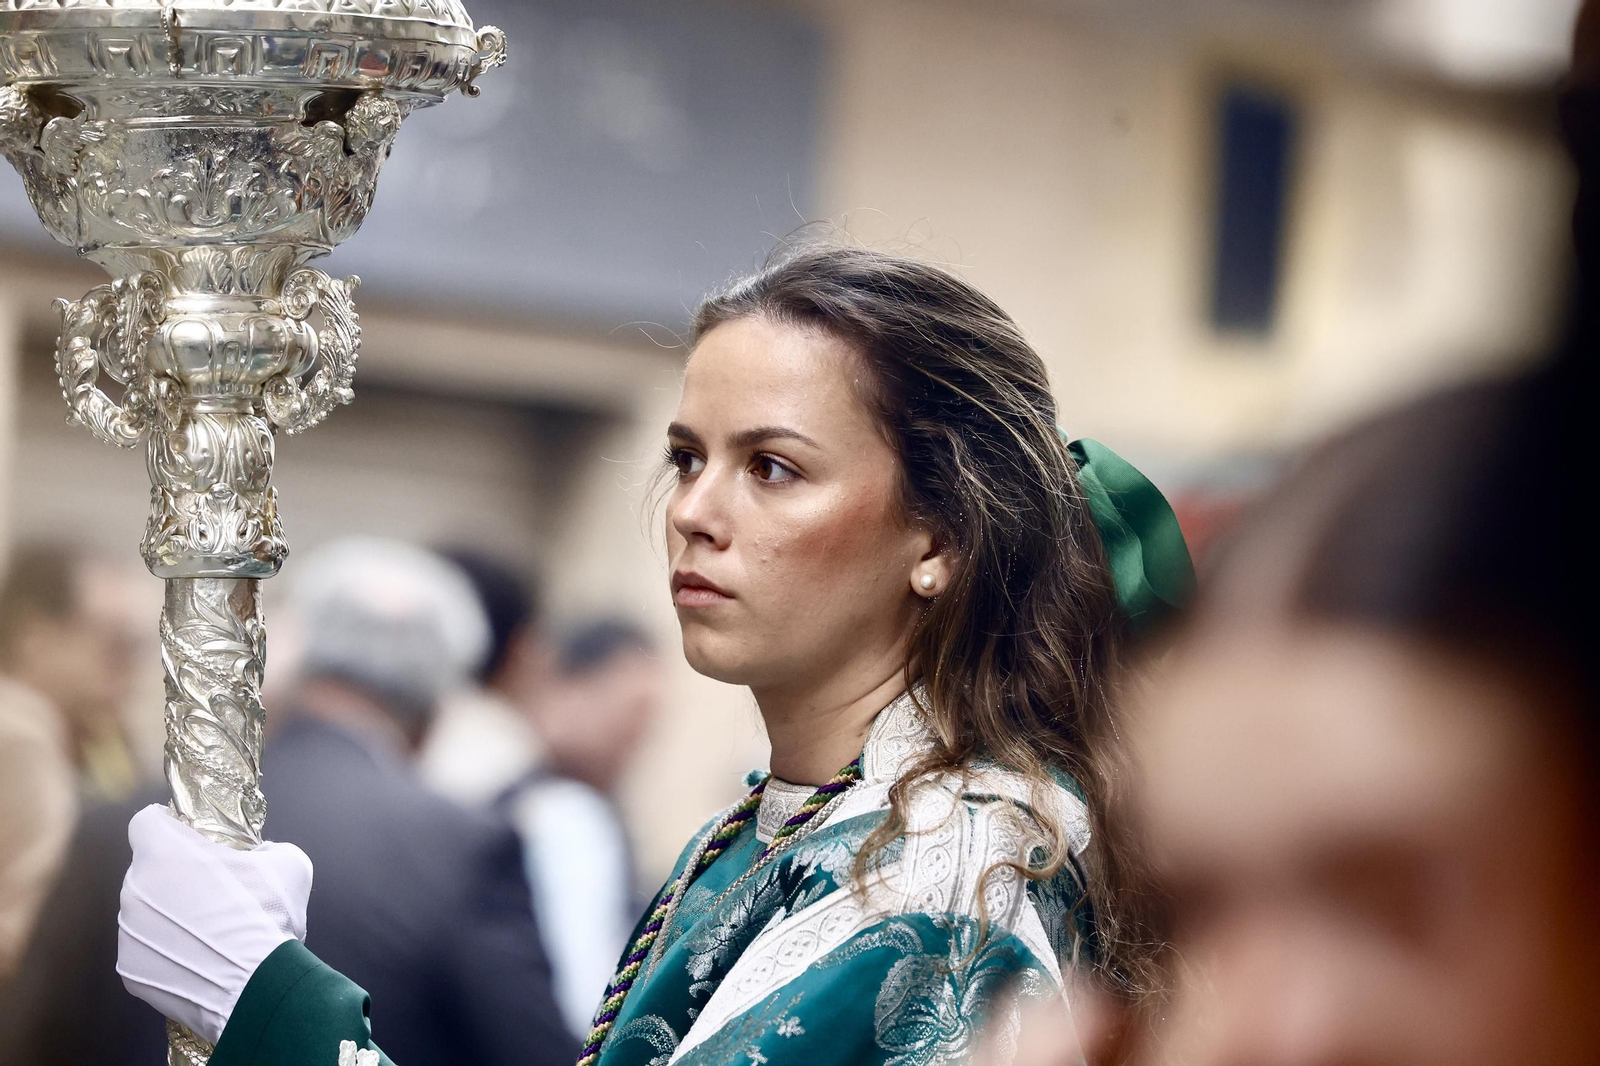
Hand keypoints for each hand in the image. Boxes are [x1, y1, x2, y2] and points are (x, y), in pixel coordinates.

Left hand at [117, 805, 312, 1043]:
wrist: (255, 987)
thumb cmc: (267, 916)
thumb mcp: (287, 864)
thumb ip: (265, 850)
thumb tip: (260, 856)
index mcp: (165, 851)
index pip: (146, 822)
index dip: (167, 826)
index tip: (186, 837)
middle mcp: (134, 887)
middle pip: (147, 871)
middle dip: (173, 877)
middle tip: (211, 892)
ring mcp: (128, 932)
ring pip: (144, 913)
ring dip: (168, 916)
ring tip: (207, 934)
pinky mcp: (129, 970)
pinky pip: (145, 951)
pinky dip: (166, 953)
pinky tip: (198, 961)